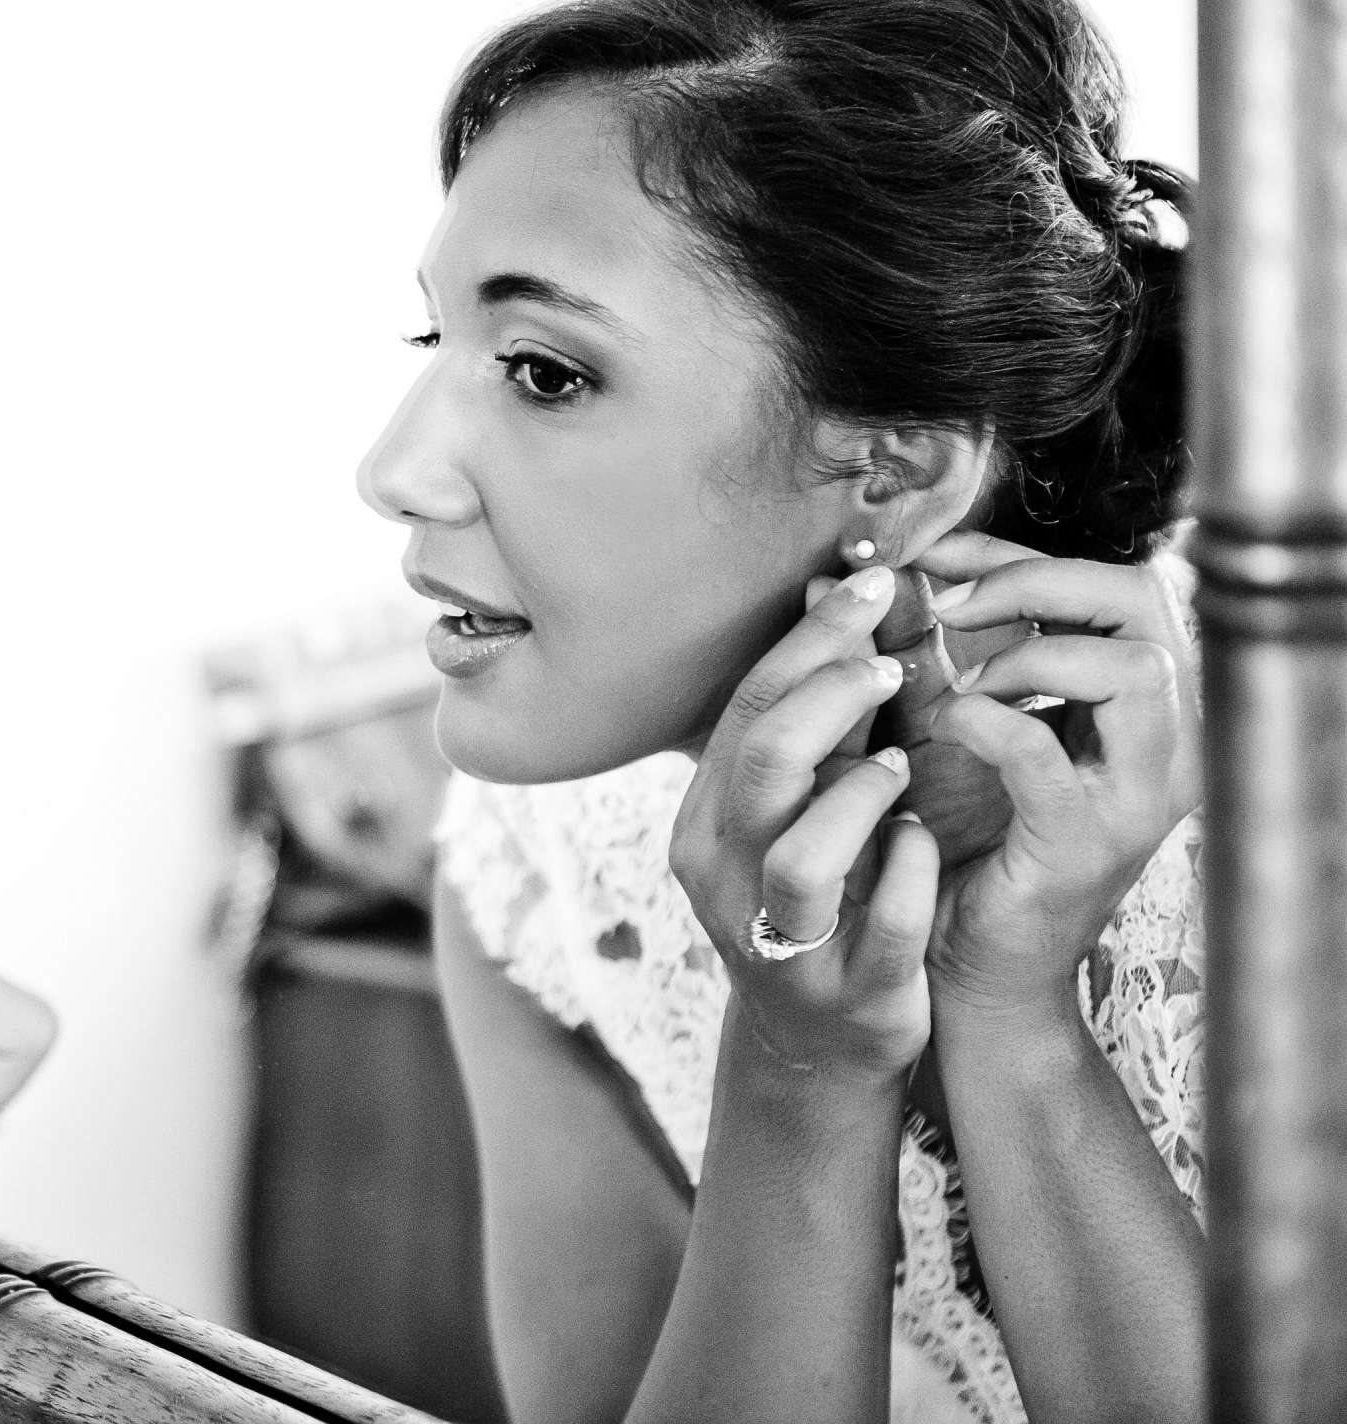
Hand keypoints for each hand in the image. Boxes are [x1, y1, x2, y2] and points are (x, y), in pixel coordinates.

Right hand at [670, 566, 941, 1079]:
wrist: (818, 1048)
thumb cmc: (820, 900)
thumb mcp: (800, 809)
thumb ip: (820, 720)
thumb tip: (845, 593)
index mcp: (705, 821)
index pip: (746, 708)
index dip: (812, 639)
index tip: (874, 583)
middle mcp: (725, 878)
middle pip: (764, 762)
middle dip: (833, 694)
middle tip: (894, 662)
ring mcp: (783, 941)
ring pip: (804, 854)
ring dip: (862, 794)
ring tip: (901, 765)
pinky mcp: (852, 993)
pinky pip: (884, 923)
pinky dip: (912, 872)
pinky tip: (928, 842)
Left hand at [908, 532, 1199, 1021]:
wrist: (969, 970)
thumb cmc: (956, 849)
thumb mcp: (932, 734)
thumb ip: (901, 657)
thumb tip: (825, 581)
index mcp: (1126, 705)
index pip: (1111, 583)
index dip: (1018, 551)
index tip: (932, 554)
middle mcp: (1155, 741)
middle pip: (1145, 603)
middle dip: (1036, 578)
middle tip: (947, 599)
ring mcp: (1132, 794)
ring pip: (1134, 669)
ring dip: (1030, 650)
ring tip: (955, 676)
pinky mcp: (1082, 844)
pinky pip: (1047, 757)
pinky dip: (988, 723)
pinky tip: (941, 724)